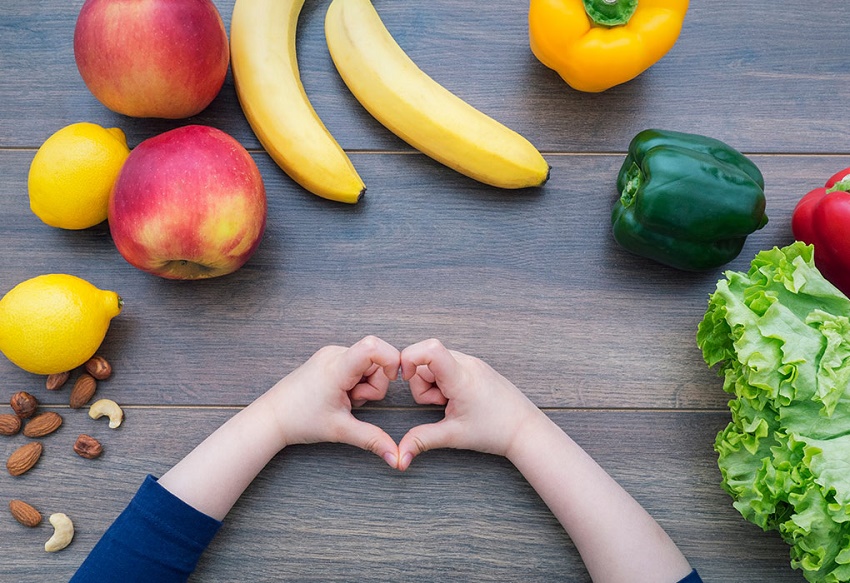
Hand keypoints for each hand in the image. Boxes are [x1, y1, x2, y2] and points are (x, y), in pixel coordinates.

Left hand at [259, 335, 400, 467]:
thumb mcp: (341, 430)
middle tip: (354, 401)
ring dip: (365, 384)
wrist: (273, 416)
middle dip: (375, 384)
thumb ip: (372, 440)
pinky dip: (355, 381)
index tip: (393, 379)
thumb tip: (396, 458)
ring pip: (368, 363)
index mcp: (337, 367)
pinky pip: (356, 364)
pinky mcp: (329, 358)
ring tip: (345, 399)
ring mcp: (331, 354)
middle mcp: (335, 354)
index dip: (391, 359)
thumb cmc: (301, 420)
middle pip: (376, 360)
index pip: (373, 346)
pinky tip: (340, 394)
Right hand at [396, 338, 540, 470]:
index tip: (405, 378)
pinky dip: (444, 380)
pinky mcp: (475, 366)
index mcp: (461, 377)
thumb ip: (422, 440)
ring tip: (449, 402)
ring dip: (433, 382)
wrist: (524, 429)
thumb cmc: (495, 431)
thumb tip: (400, 455)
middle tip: (439, 403)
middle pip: (426, 359)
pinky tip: (456, 398)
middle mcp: (467, 363)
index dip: (409, 358)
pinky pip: (448, 365)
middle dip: (421, 382)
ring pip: (436, 362)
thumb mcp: (453, 436)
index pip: (430, 349)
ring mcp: (473, 363)